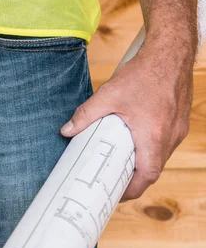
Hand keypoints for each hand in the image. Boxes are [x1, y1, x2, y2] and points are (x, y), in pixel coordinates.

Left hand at [60, 42, 193, 200]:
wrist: (171, 53)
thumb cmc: (143, 73)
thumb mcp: (108, 95)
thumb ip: (85, 115)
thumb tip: (67, 131)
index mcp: (153, 135)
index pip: (147, 176)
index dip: (132, 190)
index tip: (116, 194)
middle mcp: (170, 136)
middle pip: (153, 170)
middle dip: (134, 179)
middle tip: (113, 182)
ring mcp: (178, 129)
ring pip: (160, 157)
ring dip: (142, 164)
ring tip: (120, 165)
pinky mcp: (179, 122)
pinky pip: (165, 144)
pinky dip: (150, 150)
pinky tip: (135, 144)